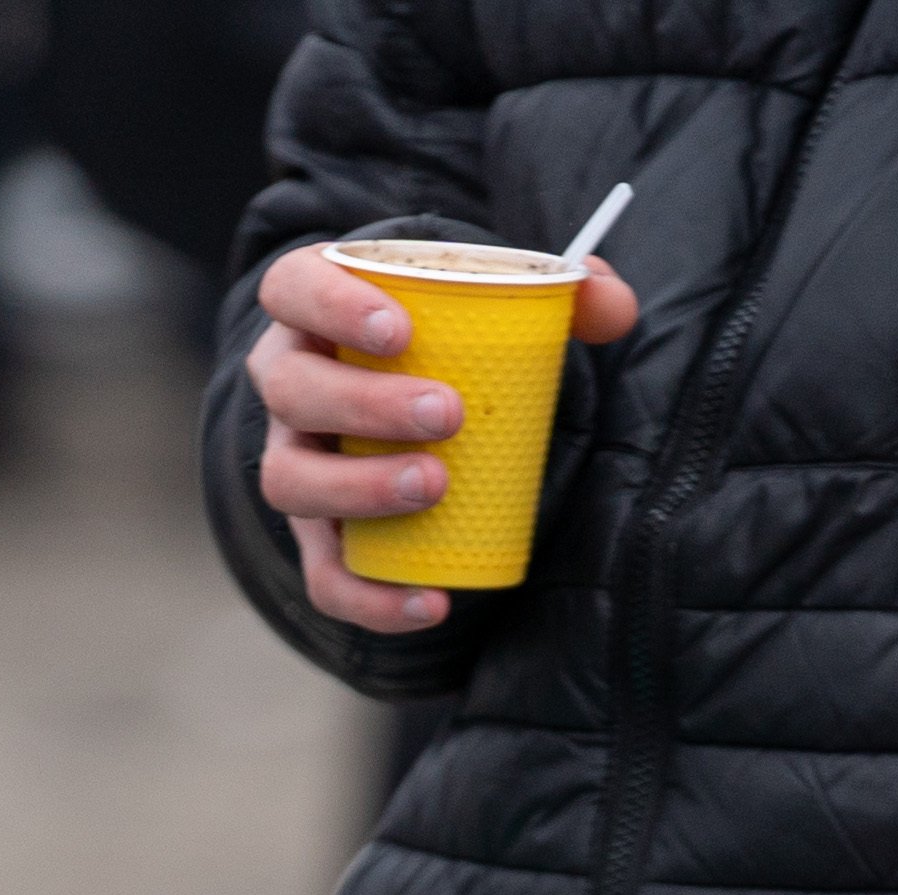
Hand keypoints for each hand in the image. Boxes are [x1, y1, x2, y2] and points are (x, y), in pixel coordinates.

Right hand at [248, 240, 635, 637]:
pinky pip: (323, 574)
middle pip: (292, 389)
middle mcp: (289, 382)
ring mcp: (295, 459)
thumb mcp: (498, 307)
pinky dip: (369, 598)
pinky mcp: (316, 533)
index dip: (330, 304)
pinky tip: (431, 603)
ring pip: (291, 480)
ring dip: (358, 490)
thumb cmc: (452, 343)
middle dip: (364, 403)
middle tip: (447, 413)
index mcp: (316, 309)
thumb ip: (564, 297)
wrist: (423, 404)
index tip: (399, 329)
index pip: (292, 289)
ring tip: (433, 486)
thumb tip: (608, 306)